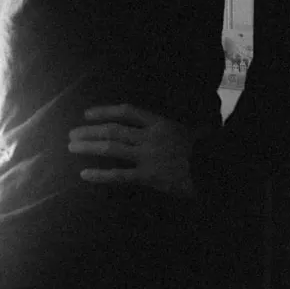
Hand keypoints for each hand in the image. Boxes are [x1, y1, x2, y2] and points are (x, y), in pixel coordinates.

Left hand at [67, 103, 201, 199]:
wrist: (217, 172)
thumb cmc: (205, 152)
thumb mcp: (190, 131)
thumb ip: (172, 124)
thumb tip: (159, 121)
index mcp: (160, 123)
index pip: (127, 111)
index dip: (105, 111)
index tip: (87, 114)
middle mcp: (151, 137)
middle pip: (113, 130)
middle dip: (89, 131)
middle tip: (72, 134)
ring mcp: (149, 157)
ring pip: (111, 149)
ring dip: (89, 147)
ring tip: (72, 147)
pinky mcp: (149, 177)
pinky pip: (119, 175)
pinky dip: (100, 175)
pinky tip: (84, 175)